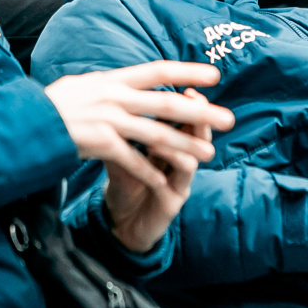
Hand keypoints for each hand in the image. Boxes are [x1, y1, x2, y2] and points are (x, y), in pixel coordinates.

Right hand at [45, 60, 232, 190]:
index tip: (214, 75)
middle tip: (228, 119)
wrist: (25, 123)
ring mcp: (107, 119)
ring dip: (184, 147)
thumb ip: (110, 85)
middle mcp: (114, 96)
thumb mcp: (83, 85)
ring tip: (208, 156)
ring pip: (155, 134)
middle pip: (166, 104)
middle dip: (201, 113)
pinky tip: (165, 182)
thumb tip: (130, 80)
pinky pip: (131, 160)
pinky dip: (149, 172)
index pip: (157, 71)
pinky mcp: (98, 143)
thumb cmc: (52, 105)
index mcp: (113, 80)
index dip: (187, 72)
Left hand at [104, 89, 212, 252]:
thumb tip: (108, 98)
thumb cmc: (123, 184)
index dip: (186, 101)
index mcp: (171, 147)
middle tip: (192, 97)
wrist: (117, 226)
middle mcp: (181, 162)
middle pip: (199, 134)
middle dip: (198, 115)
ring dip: (180, 140)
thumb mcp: (119, 153)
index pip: (184, 119)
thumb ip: (119, 129)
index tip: (182, 82)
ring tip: (165, 127)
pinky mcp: (174, 202)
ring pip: (193, 157)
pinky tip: (156, 153)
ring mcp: (180, 183)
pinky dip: (170, 164)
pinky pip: (178, 181)